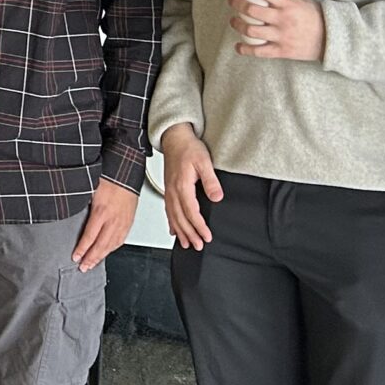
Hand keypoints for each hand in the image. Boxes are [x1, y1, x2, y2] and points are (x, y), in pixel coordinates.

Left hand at [74, 178, 139, 269]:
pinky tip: (107, 253)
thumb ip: (80, 204)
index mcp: (101, 212)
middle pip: (101, 245)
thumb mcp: (89, 190)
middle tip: (83, 268)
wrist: (126, 174)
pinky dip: (112, 249)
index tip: (75, 257)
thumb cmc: (107, 178)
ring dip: (101, 257)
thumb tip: (67, 212)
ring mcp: (122, 222)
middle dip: (91, 258)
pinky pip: (120, 240)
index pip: (90, 236)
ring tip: (92, 265)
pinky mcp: (128, 222)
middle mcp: (113, 220)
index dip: (82, 249)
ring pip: (111, 245)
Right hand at [161, 126, 223, 249]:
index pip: (191, 212)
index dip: (199, 226)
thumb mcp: (204, 162)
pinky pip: (168, 211)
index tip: (206, 236)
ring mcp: (168, 191)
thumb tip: (216, 197)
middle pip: (181, 218)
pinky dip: (171, 223)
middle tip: (198, 246)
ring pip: (173, 217)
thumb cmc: (188, 148)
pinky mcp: (168, 189)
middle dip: (190, 234)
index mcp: (182, 186)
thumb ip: (210, 181)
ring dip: (180, 232)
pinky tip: (174, 231)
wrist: (175, 138)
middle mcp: (173, 191)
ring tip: (187, 244)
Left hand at [230, 0, 324, 61]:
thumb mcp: (304, 1)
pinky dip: (245, 49)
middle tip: (232, 0)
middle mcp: (283, 20)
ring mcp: (281, 36)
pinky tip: (238, 46)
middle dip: (237, 3)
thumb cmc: (316, 17)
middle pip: (252, 10)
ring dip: (237, 24)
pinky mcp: (282, 51)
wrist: (331, 40)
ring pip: (251, 30)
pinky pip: (259, 52)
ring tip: (233, 20)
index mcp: (289, 4)